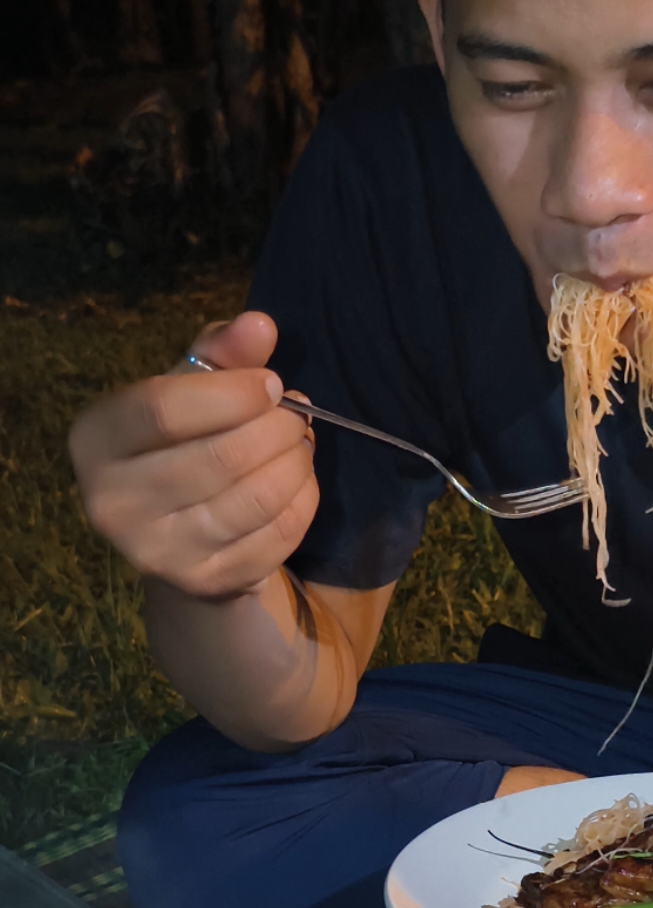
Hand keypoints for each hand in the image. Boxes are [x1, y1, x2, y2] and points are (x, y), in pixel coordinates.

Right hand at [68, 312, 318, 599]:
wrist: (179, 538)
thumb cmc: (181, 444)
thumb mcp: (188, 391)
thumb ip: (220, 354)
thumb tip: (259, 325)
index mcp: (96, 441)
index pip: (163, 409)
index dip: (232, 392)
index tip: (271, 383)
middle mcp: (113, 504)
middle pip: (219, 457)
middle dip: (276, 428)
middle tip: (297, 415)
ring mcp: (158, 554)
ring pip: (254, 499)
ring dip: (296, 463)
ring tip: (301, 443)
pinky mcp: (205, 583)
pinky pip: (277, 535)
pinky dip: (302, 500)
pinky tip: (299, 481)